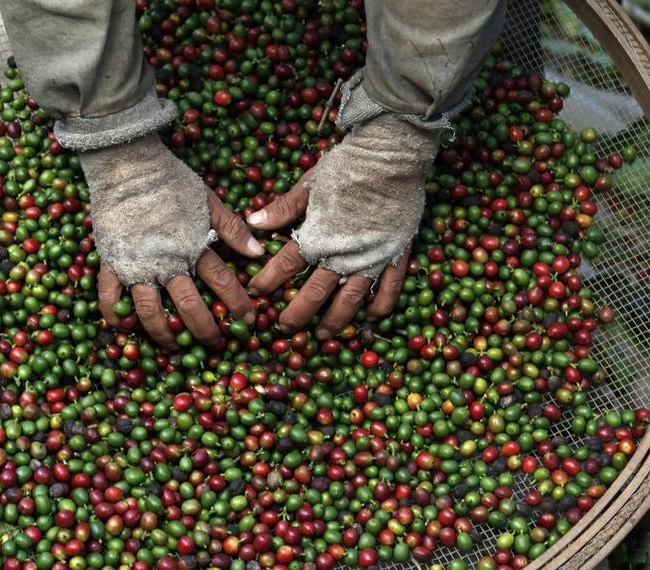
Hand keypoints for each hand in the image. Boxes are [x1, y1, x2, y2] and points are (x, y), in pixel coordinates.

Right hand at [83, 134, 263, 349]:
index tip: (249, 320)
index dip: (238, 305)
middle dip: (206, 330)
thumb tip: (258, 252)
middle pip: (190, 307)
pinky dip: (116, 316)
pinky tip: (125, 327)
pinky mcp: (111, 263)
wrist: (126, 164)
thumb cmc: (170, 179)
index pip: (223, 284)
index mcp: (193, 247)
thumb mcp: (208, 200)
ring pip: (151, 313)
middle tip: (216, 344)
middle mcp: (166, 263)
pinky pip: (109, 297)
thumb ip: (232, 229)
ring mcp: (136, 266)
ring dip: (165, 335)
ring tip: (175, 346)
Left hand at [245, 114, 439, 338]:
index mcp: (318, 235)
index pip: (285, 266)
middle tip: (285, 328)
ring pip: (350, 299)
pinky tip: (370, 318)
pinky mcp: (396, 254)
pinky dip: (380, 306)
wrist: (392, 154)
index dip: (268, 281)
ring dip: (335, 320)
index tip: (256, 292)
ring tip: (323, 335)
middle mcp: (343, 253)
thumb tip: (252, 223)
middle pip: (315, 292)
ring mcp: (372, 257)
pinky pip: (389, 288)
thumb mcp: (310, 184)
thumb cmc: (347, 165)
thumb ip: (283, 208)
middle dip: (297, 313)